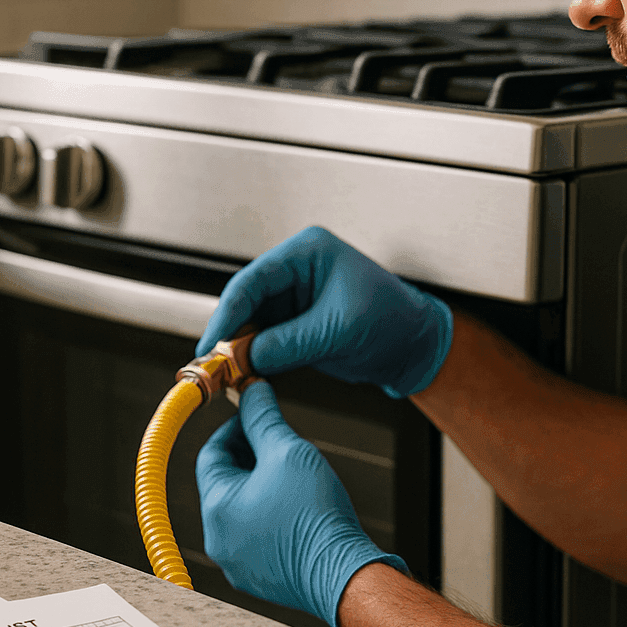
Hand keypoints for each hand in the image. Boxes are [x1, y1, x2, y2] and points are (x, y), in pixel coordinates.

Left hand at [195, 382, 406, 626]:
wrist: (344, 575)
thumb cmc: (316, 515)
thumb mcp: (289, 452)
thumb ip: (264, 418)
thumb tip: (252, 392)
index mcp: (217, 507)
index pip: (211, 454)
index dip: (234, 428)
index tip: (257, 416)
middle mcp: (219, 539)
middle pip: (225, 482)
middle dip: (250, 457)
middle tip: (281, 443)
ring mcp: (237, 563)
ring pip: (241, 510)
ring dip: (261, 486)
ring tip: (294, 477)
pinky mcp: (259, 577)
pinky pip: (256, 536)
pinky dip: (270, 516)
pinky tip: (298, 508)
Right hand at [197, 226, 452, 399]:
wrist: (414, 346)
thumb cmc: (392, 321)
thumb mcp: (336, 331)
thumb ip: (288, 343)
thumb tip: (245, 357)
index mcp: (308, 252)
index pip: (254, 279)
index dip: (228, 311)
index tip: (212, 340)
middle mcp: (297, 270)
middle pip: (247, 300)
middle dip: (231, 332)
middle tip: (215, 362)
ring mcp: (295, 298)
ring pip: (252, 322)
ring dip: (241, 348)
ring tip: (229, 373)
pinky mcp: (296, 324)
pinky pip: (266, 339)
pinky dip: (256, 358)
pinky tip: (247, 374)